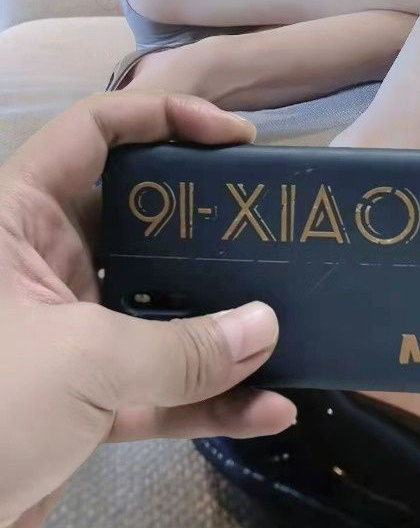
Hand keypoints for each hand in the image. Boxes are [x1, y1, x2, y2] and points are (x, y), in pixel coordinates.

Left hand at [0, 93, 295, 527]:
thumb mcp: (82, 363)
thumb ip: (181, 347)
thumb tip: (267, 329)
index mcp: (17, 222)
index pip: (93, 132)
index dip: (164, 118)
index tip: (234, 138)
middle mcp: (42, 266)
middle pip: (140, 219)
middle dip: (207, 224)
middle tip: (270, 226)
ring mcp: (65, 333)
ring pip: (155, 308)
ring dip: (218, 324)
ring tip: (285, 319)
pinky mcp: (80, 398)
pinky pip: (155, 385)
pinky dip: (207, 399)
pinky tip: (266, 409)